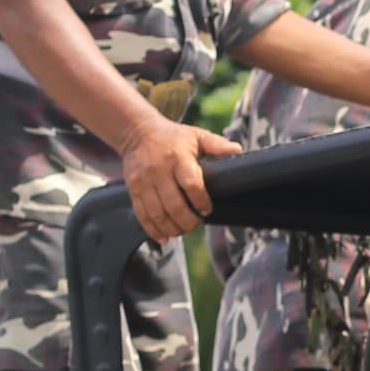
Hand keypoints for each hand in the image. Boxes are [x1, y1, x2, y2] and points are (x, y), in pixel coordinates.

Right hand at [120, 115, 240, 239]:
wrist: (138, 133)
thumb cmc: (172, 137)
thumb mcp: (196, 135)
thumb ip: (216, 144)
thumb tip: (237, 149)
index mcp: (177, 157)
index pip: (191, 185)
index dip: (201, 202)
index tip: (207, 210)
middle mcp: (158, 170)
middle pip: (174, 205)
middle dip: (189, 221)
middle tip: (197, 224)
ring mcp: (143, 182)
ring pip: (158, 214)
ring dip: (173, 228)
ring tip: (184, 230)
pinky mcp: (133, 190)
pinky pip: (142, 215)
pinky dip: (154, 230)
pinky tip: (165, 237)